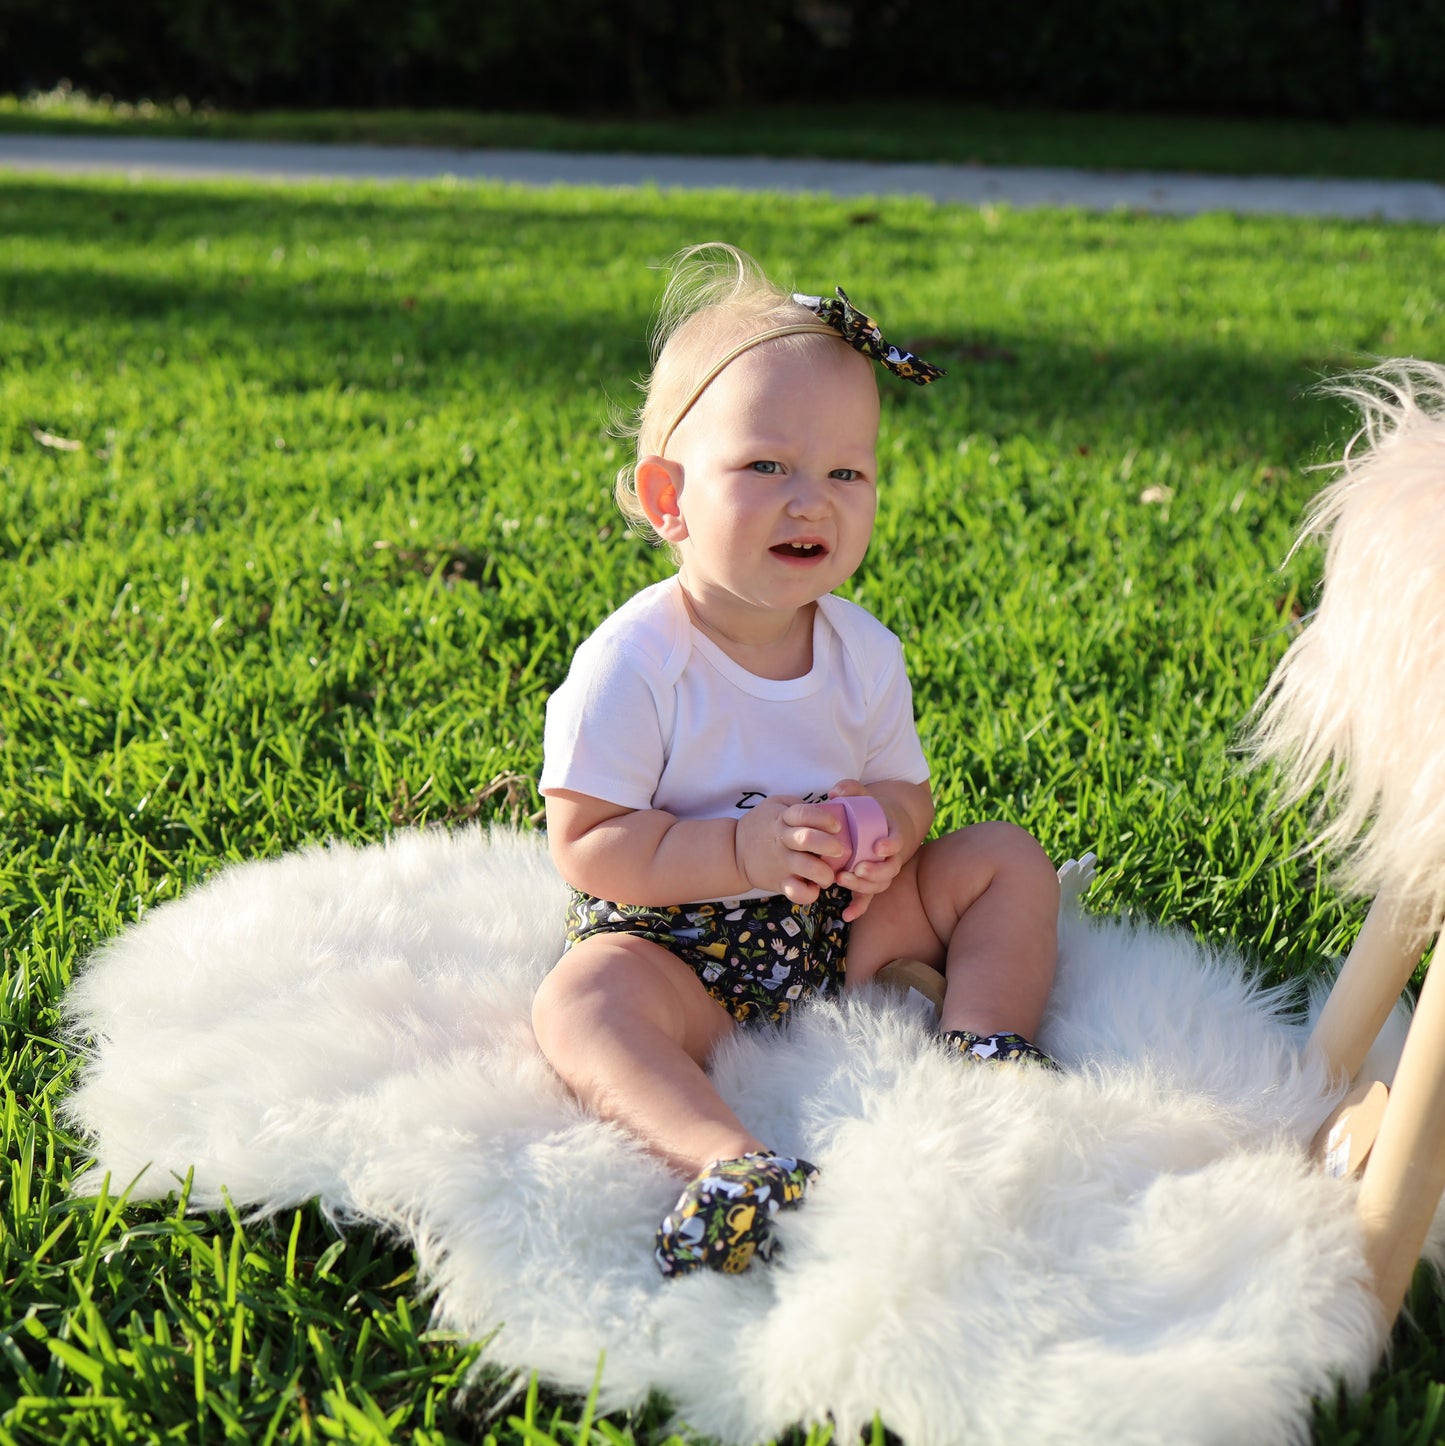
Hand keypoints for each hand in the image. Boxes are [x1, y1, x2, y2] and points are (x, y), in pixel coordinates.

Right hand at [734, 796, 849, 904]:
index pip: (805, 813)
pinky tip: (813, 887)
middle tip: (839, 850)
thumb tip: (828, 807)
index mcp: (783, 818)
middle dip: (829, 844)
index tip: (836, 826)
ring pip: (808, 867)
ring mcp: (782, 863)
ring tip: (828, 874)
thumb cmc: (762, 825)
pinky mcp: (779, 882)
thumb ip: (798, 805)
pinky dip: (809, 893)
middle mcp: (783, 840)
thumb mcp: (775, 805)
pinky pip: (797, 892)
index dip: (824, 818)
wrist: (733, 851)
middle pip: (807, 839)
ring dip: (824, 872)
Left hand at [826, 779, 905, 921]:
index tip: (878, 847)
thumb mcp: (865, 795)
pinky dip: (859, 908)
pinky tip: (846, 915)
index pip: (897, 841)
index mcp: (892, 833)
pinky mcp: (871, 881)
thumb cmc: (872, 809)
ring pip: (880, 884)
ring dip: (864, 886)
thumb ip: (851, 788)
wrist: (886, 824)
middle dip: (875, 871)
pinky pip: (868, 899)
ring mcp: (882, 870)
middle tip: (857, 868)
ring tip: (842, 880)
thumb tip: (834, 792)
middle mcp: (891, 855)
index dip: (891, 845)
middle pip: (890, 869)